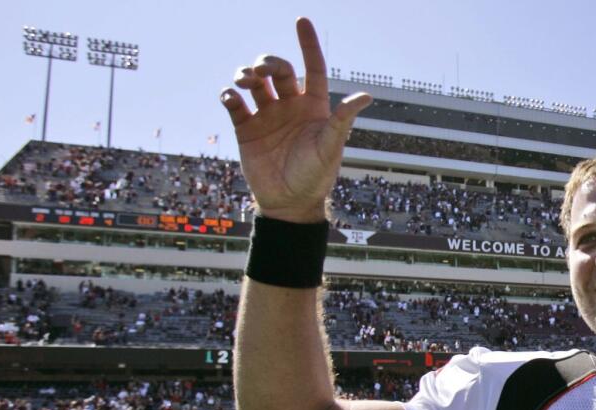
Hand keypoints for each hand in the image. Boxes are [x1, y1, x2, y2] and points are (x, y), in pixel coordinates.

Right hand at [220, 17, 371, 223]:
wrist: (289, 203)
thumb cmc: (316, 176)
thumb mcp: (331, 145)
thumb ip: (343, 119)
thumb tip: (366, 96)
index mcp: (314, 106)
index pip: (312, 67)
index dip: (308, 44)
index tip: (301, 20)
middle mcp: (290, 106)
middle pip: (279, 70)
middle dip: (268, 63)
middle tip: (260, 72)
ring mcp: (267, 116)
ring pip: (254, 82)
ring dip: (246, 74)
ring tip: (244, 81)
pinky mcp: (246, 129)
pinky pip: (234, 104)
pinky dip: (229, 95)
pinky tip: (231, 98)